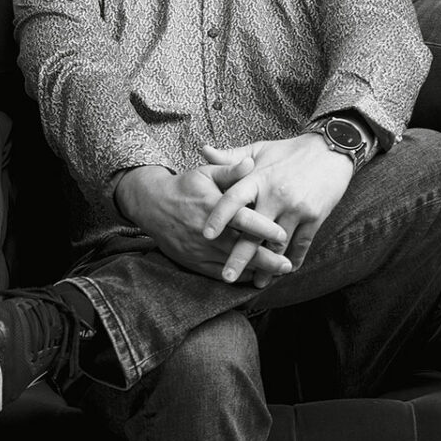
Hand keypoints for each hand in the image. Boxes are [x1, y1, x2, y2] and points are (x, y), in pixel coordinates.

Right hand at [115, 166, 292, 285]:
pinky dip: (237, 276)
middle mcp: (205, 231)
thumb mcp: (206, 173)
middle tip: (287, 265)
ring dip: (255, 270)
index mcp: (212, 206)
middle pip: (240, 248)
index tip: (283, 234)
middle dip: (266, 259)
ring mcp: (198, 249)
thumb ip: (231, 171)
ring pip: (231, 265)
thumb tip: (252, 163)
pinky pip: (218, 274)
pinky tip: (255, 276)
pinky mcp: (193, 261)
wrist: (152, 206)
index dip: (263, 228)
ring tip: (277, 273)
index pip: (241, 219)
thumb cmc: (185, 187)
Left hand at [200, 132, 353, 271]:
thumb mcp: (259, 149)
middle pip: (254, 232)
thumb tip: (203, 151)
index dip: (219, 217)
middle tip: (227, 277)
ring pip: (278, 244)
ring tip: (257, 283)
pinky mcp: (315, 217)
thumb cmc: (289, 151)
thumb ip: (230, 157)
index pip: (233, 199)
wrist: (332, 149)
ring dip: (267, 266)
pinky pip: (302, 244)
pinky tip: (284, 271)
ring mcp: (296, 208)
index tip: (206, 235)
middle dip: (240, 257)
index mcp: (258, 178)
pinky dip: (293, 259)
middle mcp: (276, 195)